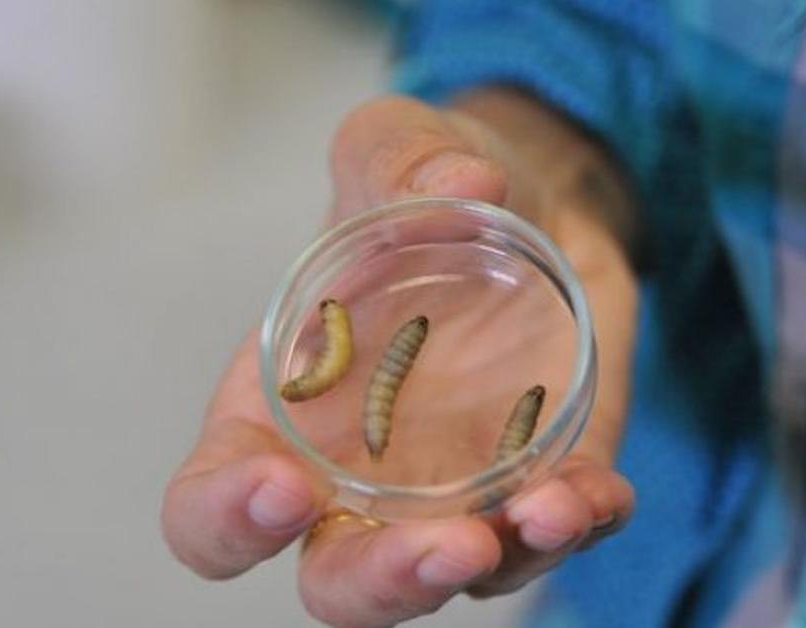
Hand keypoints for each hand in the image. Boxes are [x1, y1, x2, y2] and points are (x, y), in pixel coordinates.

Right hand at [163, 91, 637, 626]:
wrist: (532, 203)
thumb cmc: (425, 190)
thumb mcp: (396, 146)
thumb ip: (400, 156)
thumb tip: (461, 181)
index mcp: (281, 412)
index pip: (211, 506)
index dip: (228, 518)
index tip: (282, 486)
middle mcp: (356, 477)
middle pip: (336, 580)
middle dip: (382, 583)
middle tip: (444, 544)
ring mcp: (450, 492)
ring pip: (451, 577)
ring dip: (499, 562)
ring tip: (547, 510)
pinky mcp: (536, 480)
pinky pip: (552, 531)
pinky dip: (577, 524)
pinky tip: (594, 493)